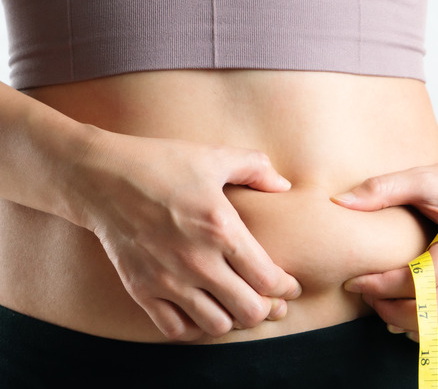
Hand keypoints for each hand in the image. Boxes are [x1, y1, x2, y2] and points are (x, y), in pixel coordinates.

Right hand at [71, 131, 301, 340]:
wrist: (100, 178)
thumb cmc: (161, 163)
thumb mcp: (214, 156)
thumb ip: (256, 168)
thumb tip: (284, 186)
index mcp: (222, 229)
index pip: (268, 279)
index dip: (287, 287)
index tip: (289, 285)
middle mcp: (197, 261)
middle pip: (249, 311)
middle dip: (267, 309)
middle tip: (269, 301)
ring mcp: (168, 279)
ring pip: (216, 326)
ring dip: (232, 319)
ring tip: (235, 304)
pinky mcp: (142, 290)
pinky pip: (176, 329)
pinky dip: (194, 326)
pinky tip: (201, 308)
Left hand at [332, 157, 437, 345]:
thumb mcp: (423, 178)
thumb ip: (381, 189)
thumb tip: (338, 202)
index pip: (419, 279)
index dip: (380, 286)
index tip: (354, 282)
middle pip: (435, 313)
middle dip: (393, 310)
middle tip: (369, 297)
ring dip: (419, 329)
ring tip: (392, 311)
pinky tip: (417, 318)